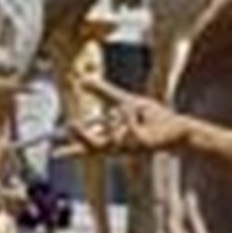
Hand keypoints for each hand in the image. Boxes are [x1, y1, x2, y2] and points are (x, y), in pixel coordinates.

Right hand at [69, 81, 187, 157]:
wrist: (177, 127)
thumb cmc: (152, 118)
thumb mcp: (124, 101)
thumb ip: (103, 92)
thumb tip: (81, 79)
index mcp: (112, 139)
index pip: (87, 146)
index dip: (71, 149)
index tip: (54, 153)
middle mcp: (118, 147)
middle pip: (93, 147)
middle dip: (81, 139)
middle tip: (71, 125)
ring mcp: (130, 148)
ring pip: (112, 138)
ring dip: (115, 122)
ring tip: (121, 112)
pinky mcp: (142, 144)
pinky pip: (130, 128)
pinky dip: (131, 116)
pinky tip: (136, 111)